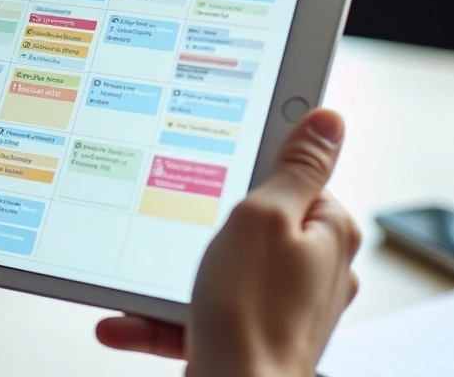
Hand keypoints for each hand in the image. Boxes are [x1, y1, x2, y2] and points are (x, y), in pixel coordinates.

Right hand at [97, 109, 359, 376]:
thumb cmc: (252, 317)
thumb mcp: (264, 218)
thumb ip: (293, 168)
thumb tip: (325, 120)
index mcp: (328, 233)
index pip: (295, 177)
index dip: (251, 167)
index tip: (218, 155)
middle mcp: (312, 270)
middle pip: (253, 223)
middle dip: (200, 227)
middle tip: (171, 221)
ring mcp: (280, 306)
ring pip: (220, 270)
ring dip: (170, 277)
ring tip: (133, 280)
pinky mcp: (248, 335)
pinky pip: (200, 313)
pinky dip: (162, 315)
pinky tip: (125, 320)